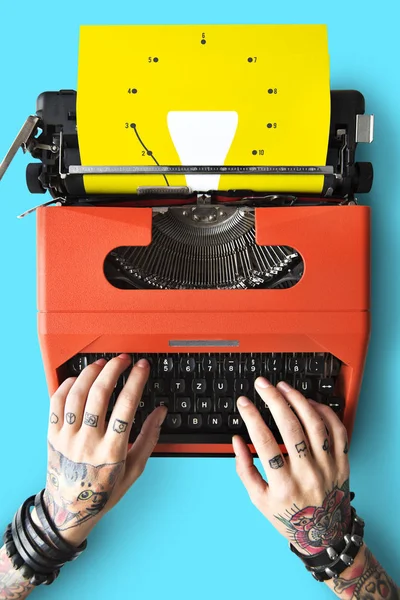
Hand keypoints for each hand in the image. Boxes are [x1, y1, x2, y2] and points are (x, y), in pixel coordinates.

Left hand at [38, 354, 165, 545]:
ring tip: (102, 363)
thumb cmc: (104, 491)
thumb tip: (161, 412)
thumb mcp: (134, 469)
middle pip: (100, 394)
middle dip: (114, 369)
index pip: (126, 406)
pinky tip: (79, 378)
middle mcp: (88, 441)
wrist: (69, 510)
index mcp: (112, 450)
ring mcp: (67, 437)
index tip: (142, 367)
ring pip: (77, 394)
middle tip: (123, 359)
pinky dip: (67, 385)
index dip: (136, 381)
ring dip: (91, 373)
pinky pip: (56, 403)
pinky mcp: (52, 435)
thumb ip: (149, 437)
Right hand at [233, 379, 350, 554]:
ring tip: (283, 387)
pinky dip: (323, 412)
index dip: (251, 417)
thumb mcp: (259, 500)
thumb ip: (244, 470)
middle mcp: (307, 474)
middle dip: (273, 400)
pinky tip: (308, 402)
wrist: (326, 535)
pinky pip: (336, 430)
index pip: (264, 442)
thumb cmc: (290, 516)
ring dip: (298, 400)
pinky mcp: (342, 462)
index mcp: (284, 485)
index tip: (243, 402)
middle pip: (290, 427)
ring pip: (315, 424)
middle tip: (262, 384)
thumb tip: (236, 440)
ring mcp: (328, 467)